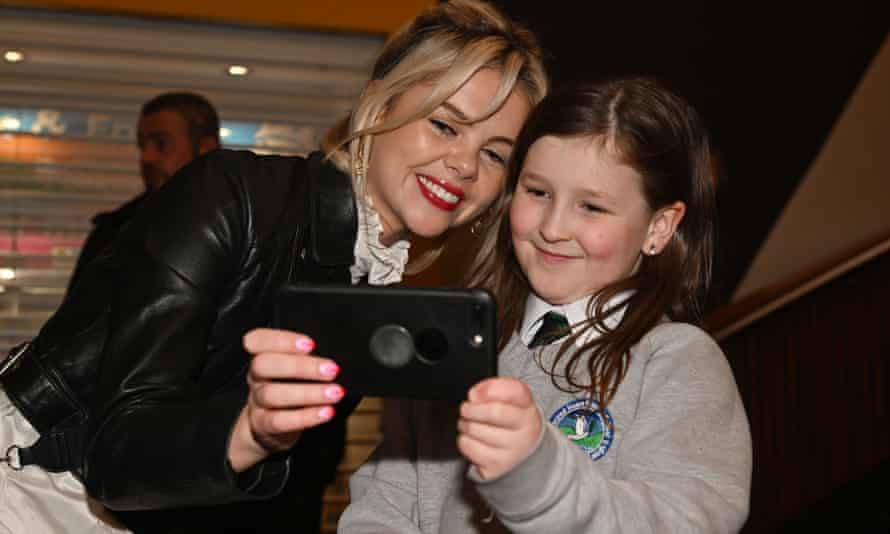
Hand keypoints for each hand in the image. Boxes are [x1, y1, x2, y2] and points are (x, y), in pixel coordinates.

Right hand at [228, 328, 344, 471]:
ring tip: (335, 392)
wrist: (272, 427)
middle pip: (263, 365)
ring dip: (309, 393)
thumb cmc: (290, 388)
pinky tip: (326, 412)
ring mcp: (256, 402)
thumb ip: (307, 358)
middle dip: (300, 365)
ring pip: (272, 394)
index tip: (310, 344)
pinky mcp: (262, 426)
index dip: (281, 340)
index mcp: (261, 356)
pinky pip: (279, 421)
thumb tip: (337, 353)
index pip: (257, 340)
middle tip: (332, 370)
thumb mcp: (295, 368)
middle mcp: (255, 377)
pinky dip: (306, 416)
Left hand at [456, 377, 541, 479]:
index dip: (490, 389)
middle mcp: (525, 431)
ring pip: (475, 430)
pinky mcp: (496, 466)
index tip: (476, 393)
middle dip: (471, 408)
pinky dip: (464, 440)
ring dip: (464, 424)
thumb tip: (475, 395)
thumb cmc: (512, 420)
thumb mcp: (510, 399)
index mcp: (528, 409)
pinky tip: (473, 439)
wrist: (524, 450)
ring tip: (470, 424)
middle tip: (467, 408)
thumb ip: (493, 389)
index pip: (514, 392)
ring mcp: (512, 452)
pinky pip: (469, 447)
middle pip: (493, 412)